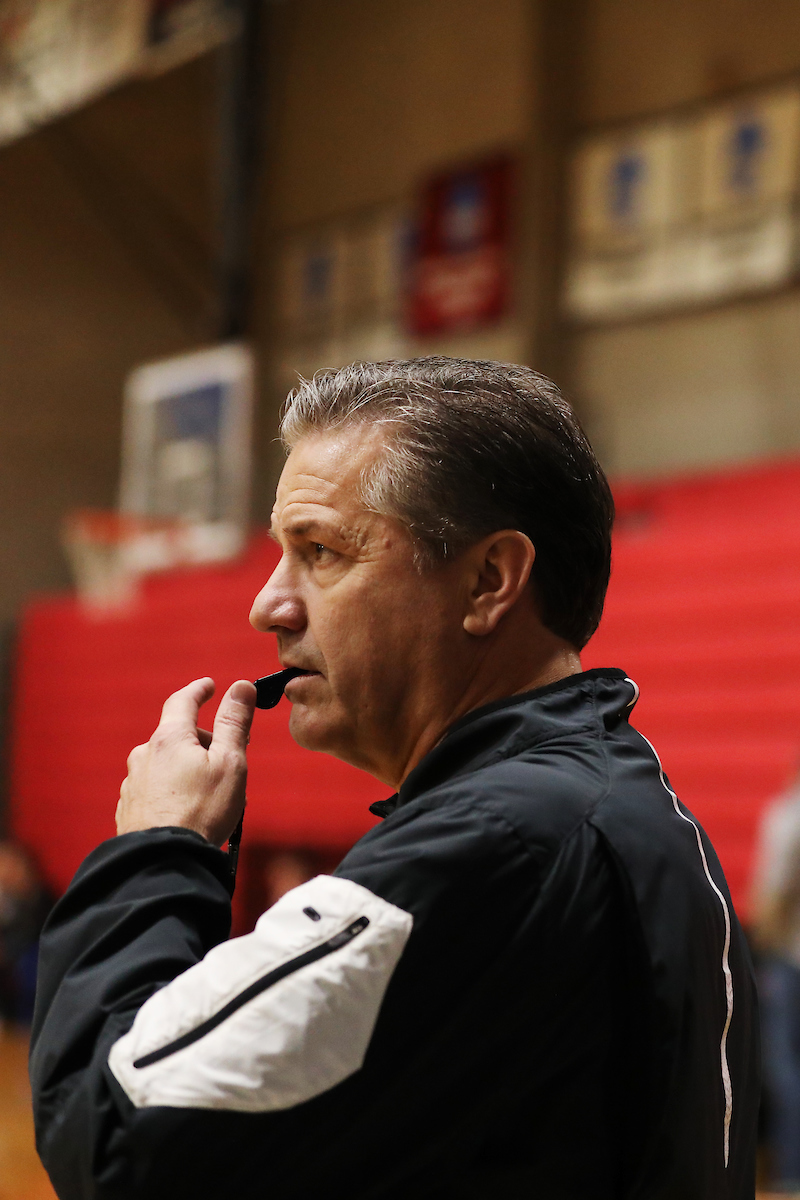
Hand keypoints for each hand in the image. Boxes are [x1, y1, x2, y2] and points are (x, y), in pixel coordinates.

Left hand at [116, 678, 256, 846]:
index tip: (209, 686)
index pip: (183, 701)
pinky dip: (172, 791)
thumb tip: (241, 686)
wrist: (163, 861)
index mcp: (169, 739)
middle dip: (201, 741)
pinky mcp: (128, 809)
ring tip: (210, 795)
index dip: (198, 691)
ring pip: (164, 764)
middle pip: (176, 736)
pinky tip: (187, 811)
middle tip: (227, 760)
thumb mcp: (230, 763)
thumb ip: (234, 723)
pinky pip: (154, 789)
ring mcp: (133, 783)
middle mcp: (144, 755)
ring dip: (186, 769)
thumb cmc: (202, 811)